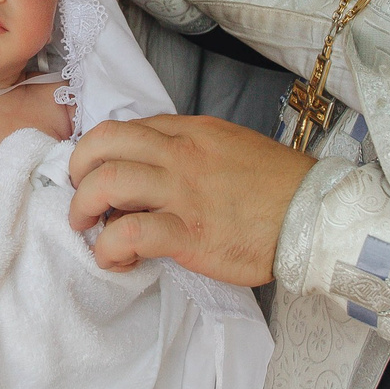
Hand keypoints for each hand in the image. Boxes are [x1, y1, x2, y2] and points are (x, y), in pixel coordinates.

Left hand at [68, 116, 314, 285]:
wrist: (313, 215)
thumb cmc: (276, 186)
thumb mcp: (229, 145)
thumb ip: (189, 149)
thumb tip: (153, 164)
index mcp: (189, 132)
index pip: (122, 129)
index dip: (95, 153)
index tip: (93, 175)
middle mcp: (180, 155)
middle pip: (102, 145)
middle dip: (76, 172)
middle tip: (79, 198)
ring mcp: (182, 193)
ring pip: (107, 183)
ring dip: (83, 209)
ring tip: (88, 230)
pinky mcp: (188, 234)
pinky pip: (129, 234)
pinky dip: (109, 249)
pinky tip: (117, 259)